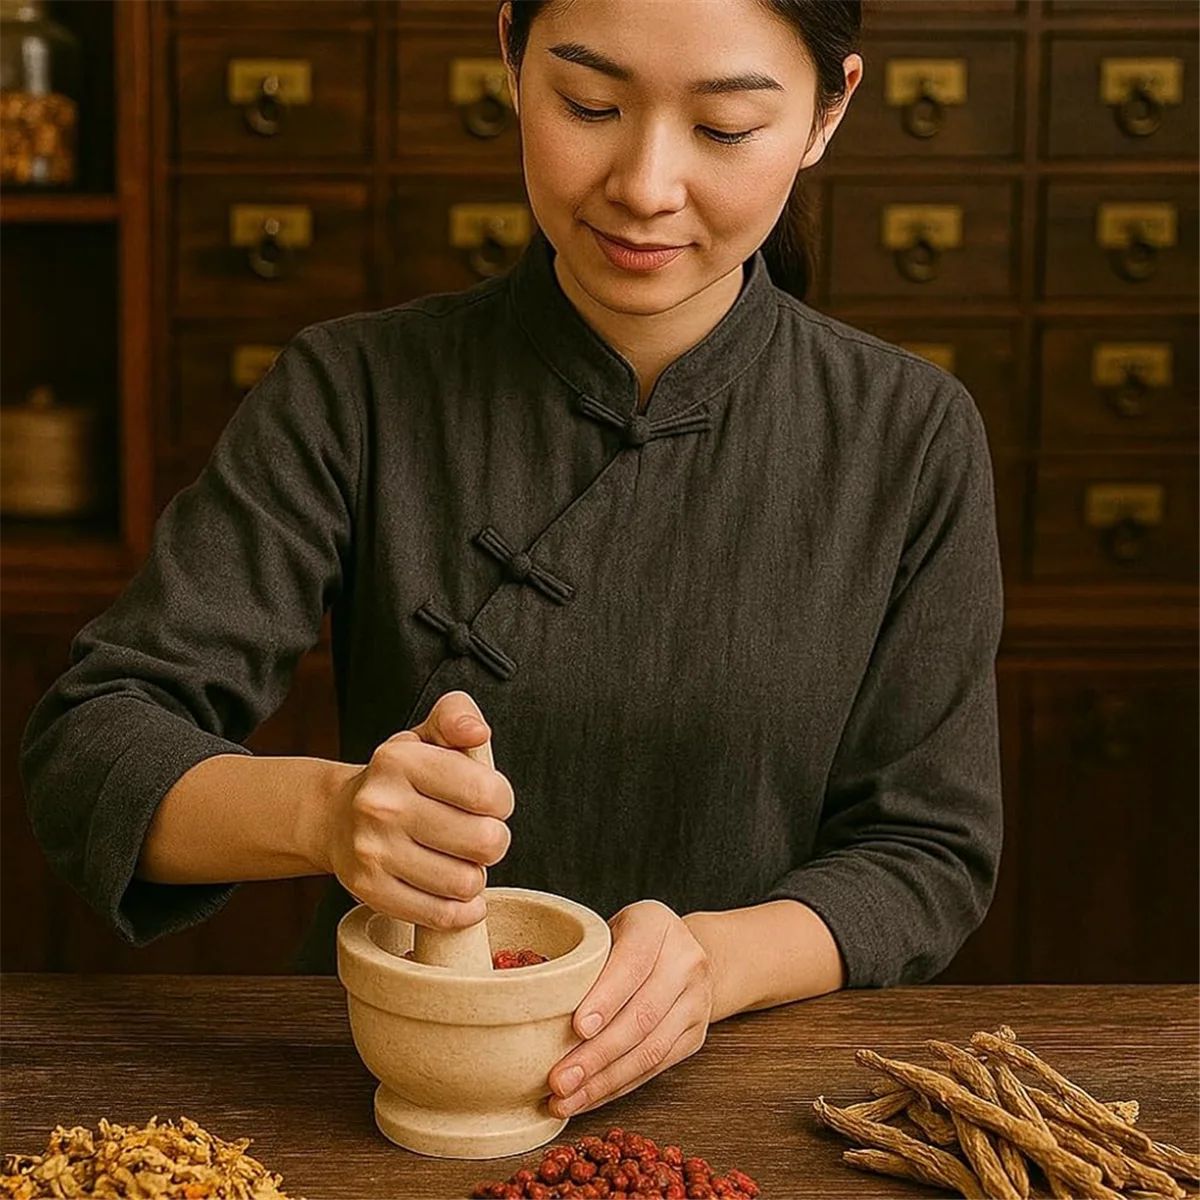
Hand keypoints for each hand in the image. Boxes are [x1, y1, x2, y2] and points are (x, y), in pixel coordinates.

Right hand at [321, 691, 513, 927]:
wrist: (336, 817)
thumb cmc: (397, 778)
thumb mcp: (425, 735)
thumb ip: (457, 717)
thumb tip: (477, 731)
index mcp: (400, 760)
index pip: (486, 791)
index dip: (502, 800)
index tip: (491, 801)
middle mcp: (381, 805)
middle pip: (484, 841)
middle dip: (494, 840)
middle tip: (480, 835)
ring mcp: (372, 850)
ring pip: (465, 882)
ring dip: (476, 875)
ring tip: (462, 861)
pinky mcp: (369, 890)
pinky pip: (440, 914)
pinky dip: (461, 909)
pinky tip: (459, 894)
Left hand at [547, 900, 714, 1117]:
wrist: (682, 950)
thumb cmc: (626, 941)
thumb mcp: (606, 932)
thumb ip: (581, 958)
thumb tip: (532, 1004)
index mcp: (656, 924)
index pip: (633, 963)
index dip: (606, 998)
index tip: (577, 1027)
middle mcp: (685, 960)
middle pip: (642, 1015)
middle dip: (596, 1053)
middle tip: (559, 1079)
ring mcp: (697, 1000)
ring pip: (650, 1049)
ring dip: (605, 1080)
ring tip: (566, 1099)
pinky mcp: (696, 1034)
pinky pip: (657, 1067)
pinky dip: (619, 1086)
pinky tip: (590, 1096)